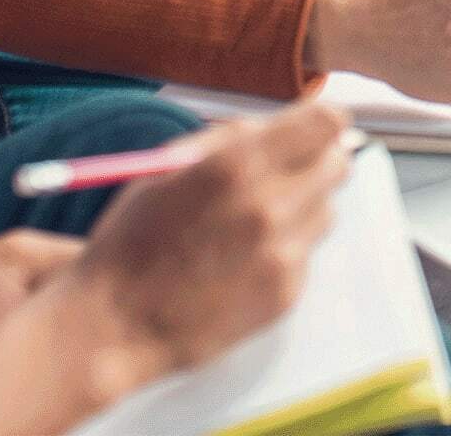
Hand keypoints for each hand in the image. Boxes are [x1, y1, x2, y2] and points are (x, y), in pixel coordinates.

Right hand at [66, 100, 352, 376]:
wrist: (111, 329)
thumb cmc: (132, 241)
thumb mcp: (171, 166)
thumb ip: (234, 138)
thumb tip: (283, 123)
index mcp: (238, 165)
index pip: (326, 122)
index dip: (320, 122)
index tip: (310, 129)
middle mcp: (268, 207)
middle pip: (338, 164)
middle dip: (317, 161)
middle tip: (289, 172)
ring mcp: (280, 255)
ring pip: (326, 210)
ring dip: (302, 208)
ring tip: (254, 224)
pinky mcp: (284, 294)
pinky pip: (306, 253)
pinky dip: (286, 250)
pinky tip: (244, 261)